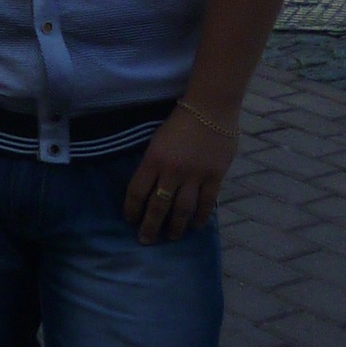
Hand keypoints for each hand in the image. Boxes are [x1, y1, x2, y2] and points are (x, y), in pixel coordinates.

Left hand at [123, 104, 237, 245]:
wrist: (211, 107)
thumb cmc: (181, 121)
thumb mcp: (157, 140)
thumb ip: (153, 164)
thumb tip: (149, 189)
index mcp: (154, 160)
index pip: (137, 192)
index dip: (132, 210)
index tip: (130, 220)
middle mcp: (172, 171)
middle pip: (158, 206)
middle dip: (150, 226)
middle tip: (146, 240)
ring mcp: (195, 175)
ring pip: (182, 209)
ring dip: (175, 227)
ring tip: (172, 237)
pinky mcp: (215, 176)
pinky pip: (206, 203)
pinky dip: (201, 216)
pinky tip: (196, 225)